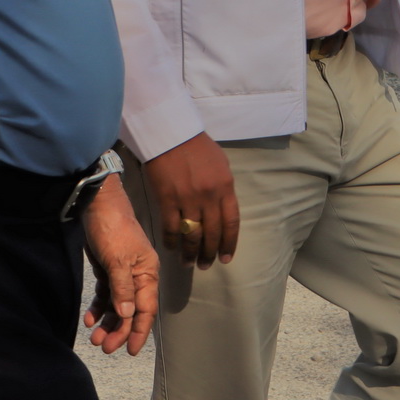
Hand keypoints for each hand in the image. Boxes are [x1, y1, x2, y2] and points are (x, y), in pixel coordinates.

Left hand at [81, 176, 158, 354]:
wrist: (97, 205)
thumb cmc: (112, 229)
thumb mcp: (117, 260)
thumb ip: (122, 290)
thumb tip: (128, 316)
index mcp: (147, 273)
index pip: (146, 309)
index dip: (140, 331)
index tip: (131, 351)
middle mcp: (138, 276)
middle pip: (131, 311)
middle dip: (119, 331)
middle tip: (104, 347)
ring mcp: (122, 274)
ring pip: (118, 306)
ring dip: (108, 323)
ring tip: (94, 338)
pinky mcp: (108, 270)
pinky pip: (106, 295)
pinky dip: (98, 308)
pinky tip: (89, 318)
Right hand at [142, 133, 238, 267]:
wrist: (171, 134)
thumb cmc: (197, 146)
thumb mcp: (221, 165)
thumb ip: (224, 188)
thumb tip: (222, 209)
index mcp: (226, 187)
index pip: (231, 223)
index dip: (229, 243)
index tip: (226, 258)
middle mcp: (209, 197)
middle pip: (212, 233)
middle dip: (209, 253)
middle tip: (206, 265)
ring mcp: (188, 199)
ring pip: (191, 235)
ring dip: (190, 253)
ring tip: (188, 263)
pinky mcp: (167, 200)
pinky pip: (171, 228)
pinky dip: (171, 241)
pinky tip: (171, 248)